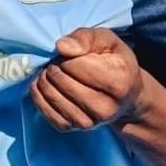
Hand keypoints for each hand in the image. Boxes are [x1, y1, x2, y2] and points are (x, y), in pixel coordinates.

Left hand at [30, 28, 146, 130]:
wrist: (126, 97)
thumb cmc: (115, 63)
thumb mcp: (108, 41)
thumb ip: (86, 38)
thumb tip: (61, 46)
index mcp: (118, 82)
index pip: (74, 65)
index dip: (66, 55)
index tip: (70, 54)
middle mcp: (105, 107)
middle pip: (61, 80)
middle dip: (54, 66)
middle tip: (58, 62)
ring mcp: (89, 122)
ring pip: (51, 96)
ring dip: (44, 80)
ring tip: (51, 72)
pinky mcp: (73, 128)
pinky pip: (46, 112)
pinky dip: (39, 96)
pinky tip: (45, 85)